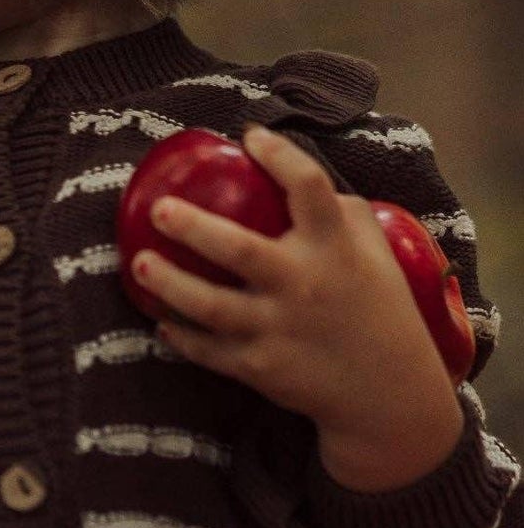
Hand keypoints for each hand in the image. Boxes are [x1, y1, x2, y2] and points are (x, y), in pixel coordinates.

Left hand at [131, 124, 458, 440]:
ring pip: (210, 306)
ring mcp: (278, 329)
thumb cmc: (377, 307)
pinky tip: (161, 319)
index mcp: (336, 247)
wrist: (388, 391)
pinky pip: (209, 350)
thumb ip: (341, 212)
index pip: (308, 187)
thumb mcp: (373, 251)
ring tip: (139, 264)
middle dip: (194, 227)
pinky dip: (181, 336)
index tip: (251, 137)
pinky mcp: (261, 367)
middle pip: (239, 250)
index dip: (279, 156)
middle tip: (159, 209)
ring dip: (170, 284)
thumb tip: (292, 174)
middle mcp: (304, 285)